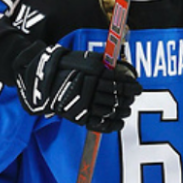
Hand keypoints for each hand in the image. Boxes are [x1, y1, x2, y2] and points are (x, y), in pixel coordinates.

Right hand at [13, 43, 141, 132]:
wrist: (45, 80)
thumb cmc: (69, 65)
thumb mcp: (89, 57)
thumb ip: (109, 62)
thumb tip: (130, 69)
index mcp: (94, 73)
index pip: (119, 81)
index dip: (132, 85)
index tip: (137, 86)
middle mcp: (90, 89)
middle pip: (117, 96)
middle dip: (129, 97)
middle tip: (134, 96)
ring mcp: (85, 104)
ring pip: (111, 110)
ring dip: (123, 110)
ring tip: (127, 108)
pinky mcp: (79, 116)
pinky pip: (101, 124)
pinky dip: (113, 125)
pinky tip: (120, 122)